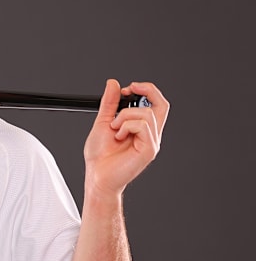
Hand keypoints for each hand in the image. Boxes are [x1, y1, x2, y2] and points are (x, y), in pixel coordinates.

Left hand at [83, 79, 169, 198]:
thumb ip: (109, 103)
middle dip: (147, 91)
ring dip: (124, 116)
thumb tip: (113, 84)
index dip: (146, 90)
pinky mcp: (149, 149)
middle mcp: (150, 134)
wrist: (97, 175)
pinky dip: (126, 126)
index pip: (155, 104)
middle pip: (162, 105)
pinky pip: (143, 126)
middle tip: (128, 90)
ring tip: (114, 128)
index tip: (128, 88)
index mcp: (142, 128)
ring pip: (146, 114)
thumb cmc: (100, 156)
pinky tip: (118, 136)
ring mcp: (151, 142)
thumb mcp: (103, 122)